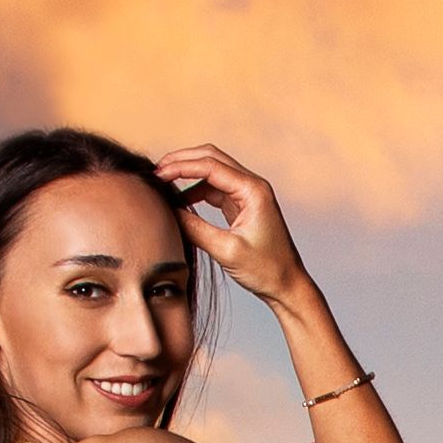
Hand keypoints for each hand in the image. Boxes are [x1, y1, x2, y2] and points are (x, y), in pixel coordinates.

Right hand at [154, 143, 314, 312]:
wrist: (287, 285)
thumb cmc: (266, 270)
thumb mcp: (226, 250)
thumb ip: (194, 229)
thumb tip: (167, 212)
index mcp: (253, 191)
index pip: (210, 165)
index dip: (180, 167)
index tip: (157, 176)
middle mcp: (252, 186)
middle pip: (211, 157)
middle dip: (182, 161)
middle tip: (155, 172)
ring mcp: (247, 194)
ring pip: (211, 171)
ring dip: (187, 173)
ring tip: (162, 184)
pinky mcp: (241, 205)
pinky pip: (213, 188)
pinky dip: (194, 190)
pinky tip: (179, 200)